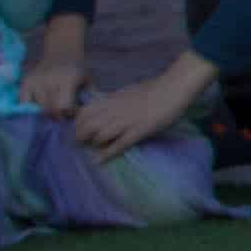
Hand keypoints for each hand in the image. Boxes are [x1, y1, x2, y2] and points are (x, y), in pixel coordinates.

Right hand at [21, 23, 88, 117]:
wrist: (62, 51)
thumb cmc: (77, 70)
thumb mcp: (88, 81)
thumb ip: (90, 98)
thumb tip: (91, 115)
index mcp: (67, 79)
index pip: (63, 106)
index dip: (68, 113)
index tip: (73, 111)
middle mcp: (49, 79)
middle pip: (50, 109)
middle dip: (58, 115)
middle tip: (64, 112)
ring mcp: (36, 80)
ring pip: (38, 107)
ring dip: (47, 111)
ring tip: (54, 106)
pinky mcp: (26, 81)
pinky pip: (25, 102)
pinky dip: (32, 106)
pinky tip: (41, 103)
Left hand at [72, 50, 214, 155]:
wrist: (173, 89)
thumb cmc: (154, 89)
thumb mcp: (128, 92)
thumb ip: (116, 100)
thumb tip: (107, 107)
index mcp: (112, 100)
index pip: (85, 112)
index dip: (78, 122)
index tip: (79, 129)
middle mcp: (115, 111)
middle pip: (87, 125)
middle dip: (80, 136)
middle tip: (81, 143)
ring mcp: (126, 122)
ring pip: (99, 135)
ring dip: (92, 144)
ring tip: (91, 150)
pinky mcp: (139, 131)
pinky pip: (119, 144)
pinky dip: (107, 154)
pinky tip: (99, 161)